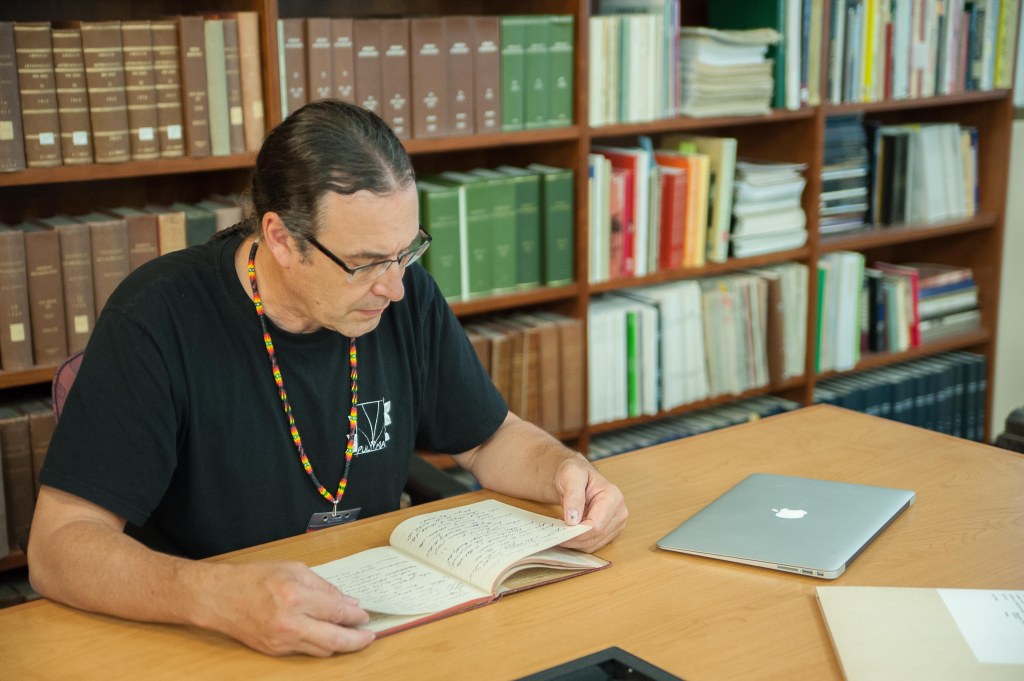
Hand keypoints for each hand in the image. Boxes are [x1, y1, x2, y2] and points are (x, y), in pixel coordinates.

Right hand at [198, 560, 374, 656]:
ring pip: (322, 650)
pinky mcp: (274, 651)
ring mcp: (281, 641)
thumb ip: (323, 587)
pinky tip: (328, 637)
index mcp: (295, 597)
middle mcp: (289, 623)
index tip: (365, 615)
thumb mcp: (293, 570)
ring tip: (353, 636)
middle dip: (358, 640)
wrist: (219, 598)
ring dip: (340, 644)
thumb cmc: (254, 578)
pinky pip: (305, 651)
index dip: (355, 615)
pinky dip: (320, 645)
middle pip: (335, 640)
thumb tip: (347, 602)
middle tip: (370, 635)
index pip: (336, 611)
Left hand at [555, 455, 627, 552]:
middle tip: (556, 533)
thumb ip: (573, 496)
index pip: (596, 526)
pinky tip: (569, 532)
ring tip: (561, 530)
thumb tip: (573, 519)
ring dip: (575, 542)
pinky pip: (593, 544)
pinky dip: (579, 542)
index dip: (577, 533)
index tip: (559, 533)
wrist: (576, 476)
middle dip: (574, 539)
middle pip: (595, 537)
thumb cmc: (574, 472)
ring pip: (594, 544)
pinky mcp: (610, 531)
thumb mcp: (570, 476)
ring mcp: (616, 523)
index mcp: (613, 497)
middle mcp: (619, 512)